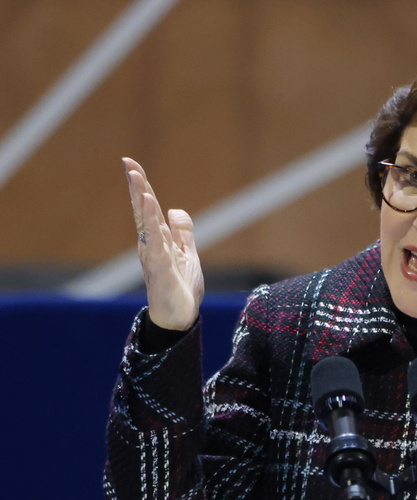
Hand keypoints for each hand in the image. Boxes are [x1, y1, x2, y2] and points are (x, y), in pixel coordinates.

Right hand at [124, 157, 203, 329]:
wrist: (179, 318)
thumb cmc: (180, 287)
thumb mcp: (186, 254)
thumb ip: (182, 233)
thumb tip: (175, 209)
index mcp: (158, 240)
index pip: (148, 209)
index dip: (142, 187)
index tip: (131, 165)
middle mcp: (151, 245)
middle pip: (143, 211)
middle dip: (137, 187)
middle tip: (128, 163)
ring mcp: (154, 256)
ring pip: (146, 223)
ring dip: (141, 199)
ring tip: (135, 177)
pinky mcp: (161, 268)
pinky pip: (156, 242)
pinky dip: (153, 223)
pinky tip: (151, 206)